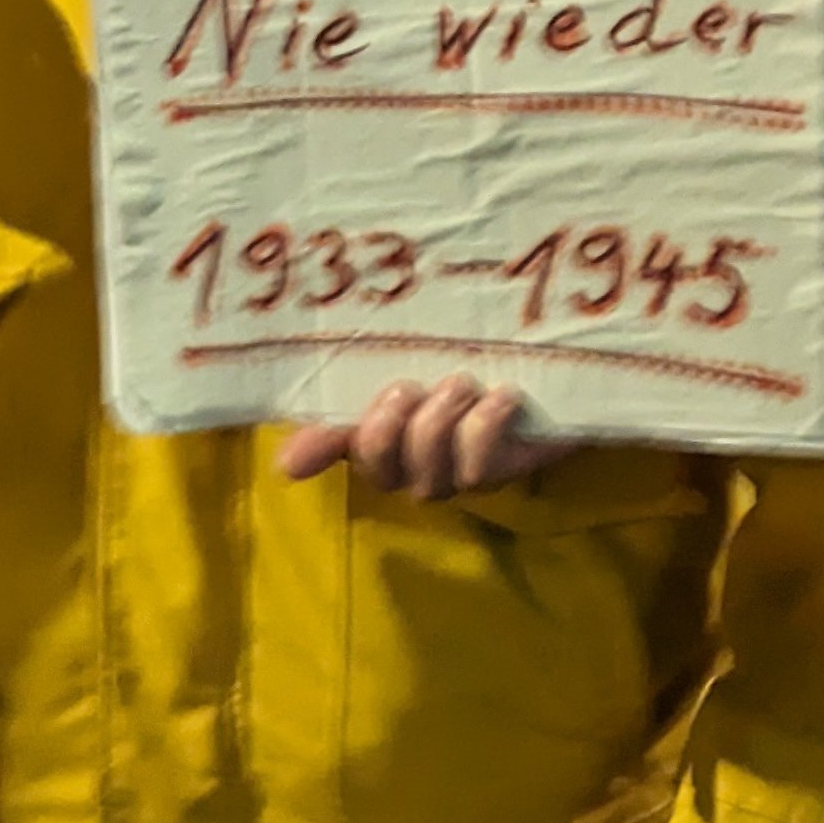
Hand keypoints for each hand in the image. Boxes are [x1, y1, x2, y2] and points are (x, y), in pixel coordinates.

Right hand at [273, 375, 581, 499]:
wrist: (541, 345)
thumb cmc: (458, 348)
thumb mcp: (397, 362)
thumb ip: (340, 408)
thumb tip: (282, 468)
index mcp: (384, 435)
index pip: (342, 455)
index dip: (330, 448)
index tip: (334, 426)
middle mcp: (418, 464)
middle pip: (388, 474)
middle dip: (391, 435)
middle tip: (408, 388)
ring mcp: (462, 471)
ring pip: (434, 477)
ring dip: (440, 427)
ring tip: (459, 383)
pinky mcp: (508, 467)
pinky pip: (483, 469)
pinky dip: (486, 428)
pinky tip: (500, 396)